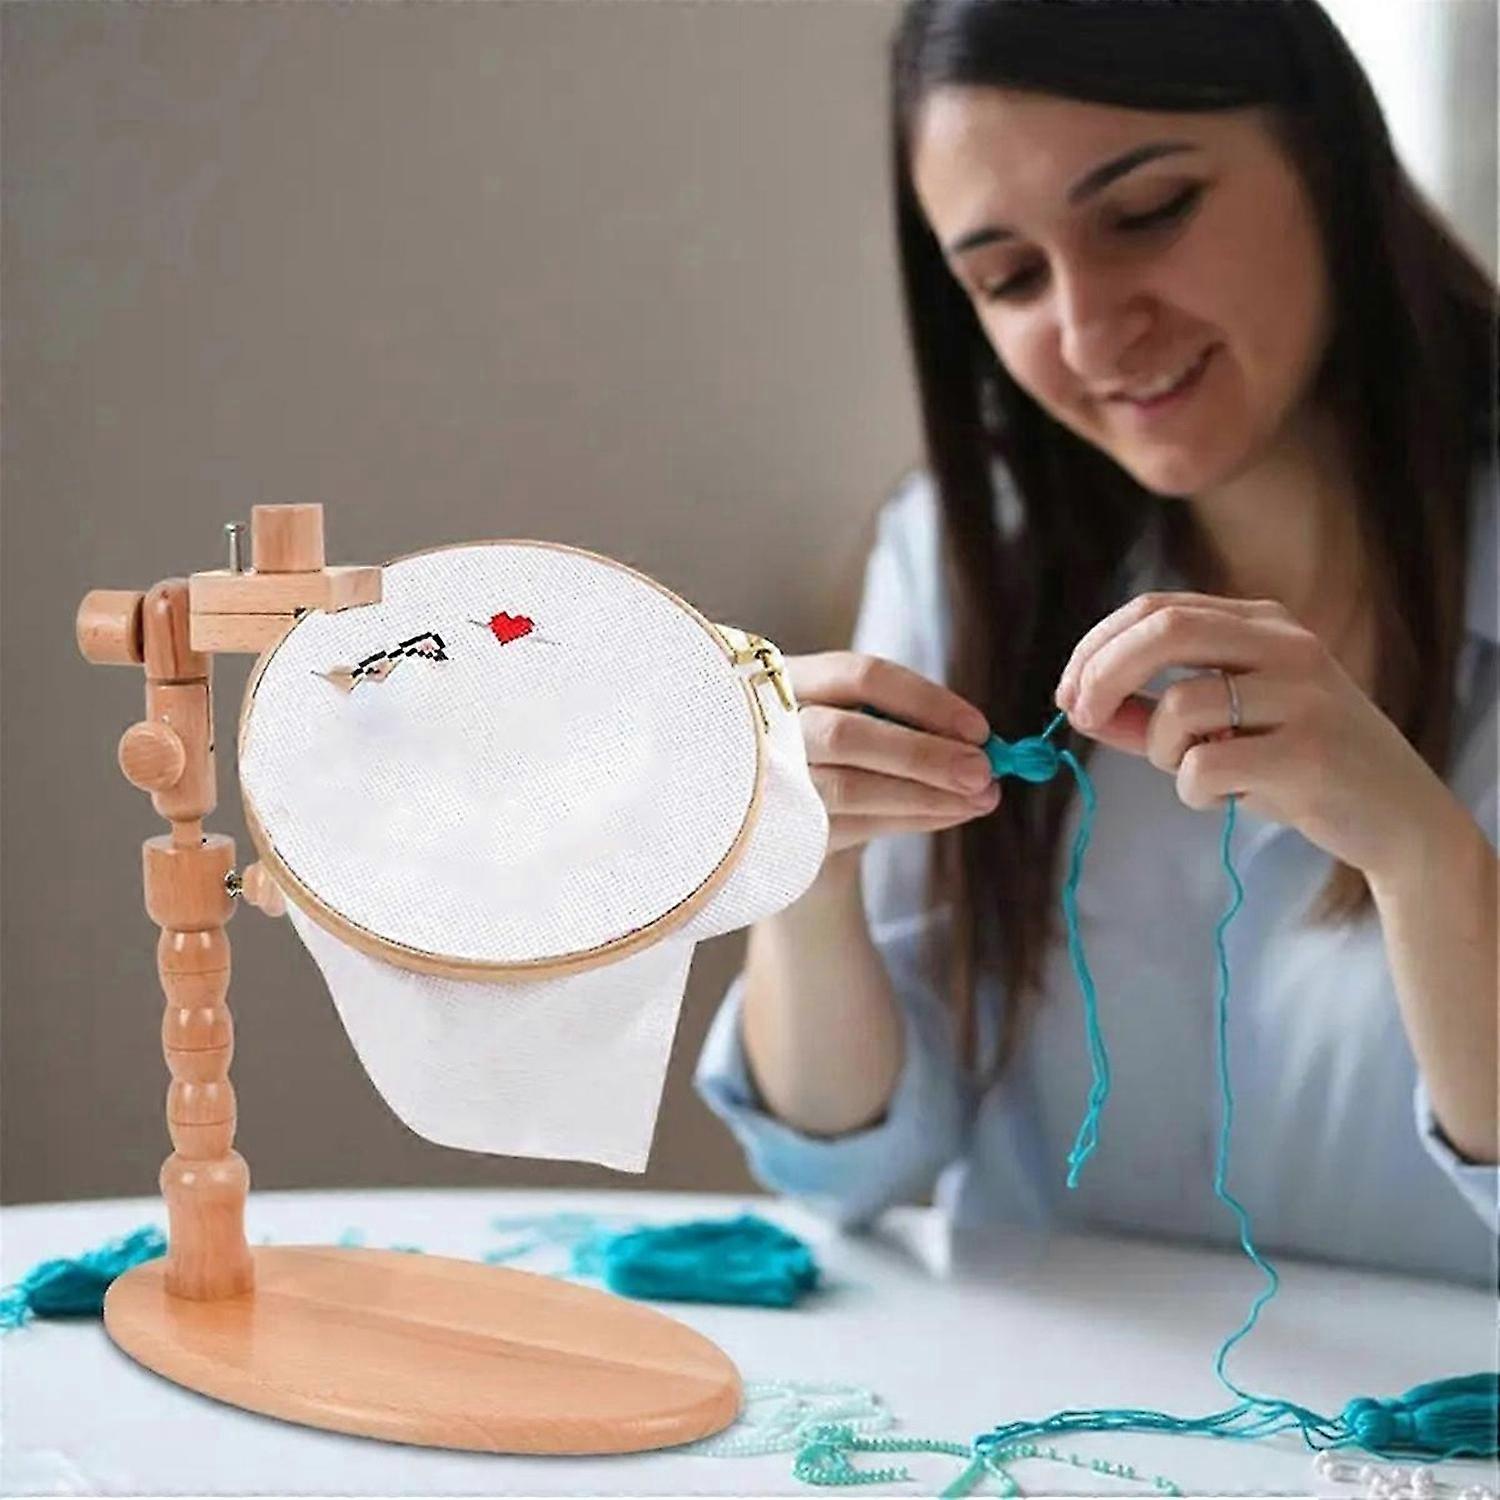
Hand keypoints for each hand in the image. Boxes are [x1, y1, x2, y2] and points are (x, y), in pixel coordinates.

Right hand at [786, 652, 998, 858]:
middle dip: (923, 754)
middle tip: (983, 772)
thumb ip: (908, 725)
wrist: (774, 822)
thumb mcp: (857, 723)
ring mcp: (766, 782)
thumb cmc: (830, 758)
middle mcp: (766, 728)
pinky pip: (854, 828)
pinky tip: (947, 813)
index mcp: (786, 681)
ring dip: (925, 795)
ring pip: (850, 789)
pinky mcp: (780, 831)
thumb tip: (985, 744)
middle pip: (846, 735)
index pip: (857, 676)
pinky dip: (910, 820)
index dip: (924, 700)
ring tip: (978, 799)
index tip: (978, 729)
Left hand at [1053, 591, 1454, 880]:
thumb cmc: (1295, 767)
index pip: (1156, 609)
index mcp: (1263, 622)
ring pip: (1179, 706)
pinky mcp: (1308, 752)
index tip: (1067, 694)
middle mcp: (1286, 644)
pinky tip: (1232, 798)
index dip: (1096, 648)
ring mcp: (1303, 694)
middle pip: (1163, 630)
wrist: (1398, 818)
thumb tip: (1079, 708)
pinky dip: (1194, 791)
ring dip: (1160, 752)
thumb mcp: (1222, 727)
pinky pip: (1203, 767)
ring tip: (1197, 775)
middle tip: (1081, 718)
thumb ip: (1149, 714)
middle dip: (1102, 674)